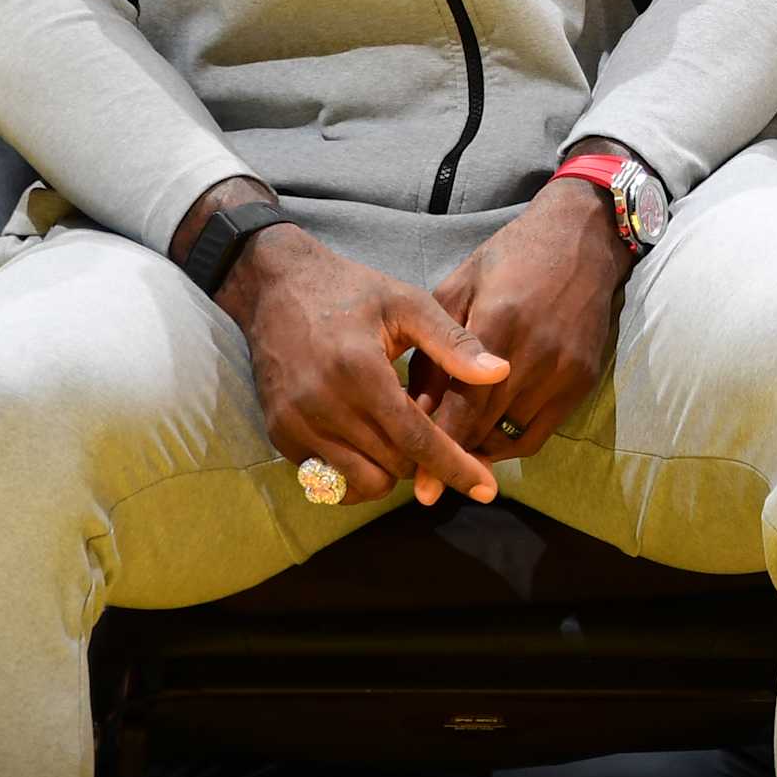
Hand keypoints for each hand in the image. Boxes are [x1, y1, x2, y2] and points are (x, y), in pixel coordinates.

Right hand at [219, 222, 510, 505]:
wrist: (276, 287)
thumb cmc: (351, 290)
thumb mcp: (406, 303)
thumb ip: (453, 342)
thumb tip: (501, 373)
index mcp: (360, 371)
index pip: (416, 440)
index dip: (455, 467)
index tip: (487, 488)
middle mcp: (323, 407)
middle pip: (393, 467)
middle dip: (424, 461)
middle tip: (437, 436)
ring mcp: (296, 426)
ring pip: (361, 483)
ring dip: (390, 470)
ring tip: (400, 434)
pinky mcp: (279, 437)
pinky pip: (328, 479)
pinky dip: (356, 470)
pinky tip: (368, 440)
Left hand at [407, 169, 630, 505]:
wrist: (582, 237)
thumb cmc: (511, 255)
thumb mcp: (459, 286)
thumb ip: (435, 348)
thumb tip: (414, 407)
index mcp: (500, 325)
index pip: (464, 408)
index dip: (438, 450)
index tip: (417, 489)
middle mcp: (536, 355)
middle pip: (487, 428)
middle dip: (454, 459)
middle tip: (427, 480)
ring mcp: (565, 370)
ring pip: (515, 437)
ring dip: (482, 450)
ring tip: (455, 452)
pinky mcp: (583, 379)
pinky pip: (542, 431)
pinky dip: (513, 442)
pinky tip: (490, 436)